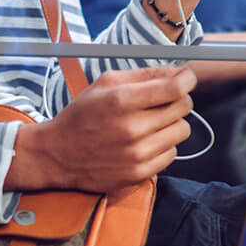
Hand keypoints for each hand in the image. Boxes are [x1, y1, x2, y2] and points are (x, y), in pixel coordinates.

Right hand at [6, 64, 195, 192]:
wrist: (58, 154)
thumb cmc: (82, 114)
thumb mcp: (106, 83)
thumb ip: (144, 75)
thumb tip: (178, 72)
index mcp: (122, 100)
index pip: (175, 88)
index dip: (187, 79)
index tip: (186, 78)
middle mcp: (132, 128)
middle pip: (183, 108)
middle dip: (178, 99)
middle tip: (164, 99)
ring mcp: (137, 154)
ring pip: (182, 131)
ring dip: (172, 124)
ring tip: (152, 122)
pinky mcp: (139, 173)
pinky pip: (172, 153)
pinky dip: (163, 145)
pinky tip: (145, 141)